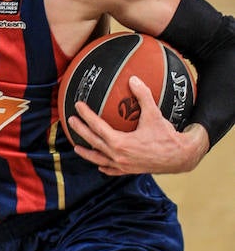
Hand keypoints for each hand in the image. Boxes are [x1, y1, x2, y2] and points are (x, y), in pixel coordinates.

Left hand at [68, 75, 207, 174]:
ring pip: (99, 159)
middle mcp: (118, 156)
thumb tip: (133, 79)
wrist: (180, 157)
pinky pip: (112, 170)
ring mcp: (122, 165)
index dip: (86, 116)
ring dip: (87, 153)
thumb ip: (143, 96)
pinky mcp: (129, 171)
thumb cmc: (166, 136)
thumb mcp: (154, 114)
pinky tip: (99, 164)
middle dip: (80, 131)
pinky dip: (103, 166)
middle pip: (93, 142)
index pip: (97, 127)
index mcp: (120, 143)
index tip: (78, 106)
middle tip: (70, 121)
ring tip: (77, 147)